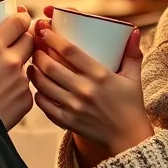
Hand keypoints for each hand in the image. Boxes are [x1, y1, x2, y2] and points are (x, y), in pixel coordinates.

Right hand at [0, 10, 35, 129]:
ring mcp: (21, 82)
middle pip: (29, 41)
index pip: (18, 22)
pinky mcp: (25, 101)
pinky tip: (4, 93)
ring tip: (6, 72)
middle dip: (25, 38)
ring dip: (20, 65)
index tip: (19, 16)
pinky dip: (17, 88)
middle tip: (15, 41)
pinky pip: (26, 88)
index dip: (21, 17)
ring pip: (28, 65)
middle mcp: (11, 62)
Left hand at [28, 6, 152, 157]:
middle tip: (35, 46)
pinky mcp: (67, 121)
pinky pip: (44, 104)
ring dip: (34, 71)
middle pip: (50, 66)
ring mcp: (74, 107)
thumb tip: (134, 30)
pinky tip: (38, 86)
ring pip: (43, 84)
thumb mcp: (133, 77)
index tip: (44, 29)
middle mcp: (85, 90)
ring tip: (32, 64)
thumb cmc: (130, 105)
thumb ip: (132, 52)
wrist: (128, 138)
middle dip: (38, 52)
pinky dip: (38, 93)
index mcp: (100, 75)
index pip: (70, 51)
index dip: (53, 38)